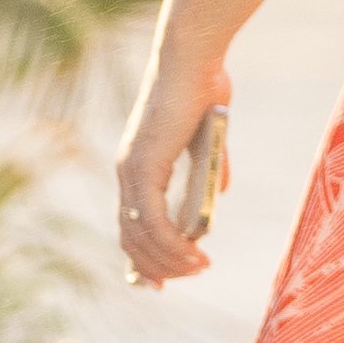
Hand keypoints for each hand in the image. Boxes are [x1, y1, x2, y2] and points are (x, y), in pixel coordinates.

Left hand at [114, 48, 231, 289]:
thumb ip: (209, 170)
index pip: (130, 224)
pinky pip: (155, 222)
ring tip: (198, 268)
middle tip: (188, 277)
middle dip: (159, 266)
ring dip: (170, 260)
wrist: (194, 62)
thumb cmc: (203, 91)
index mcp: (136, 165)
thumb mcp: (208, 140)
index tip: (161, 281)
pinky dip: (173, 246)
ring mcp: (132, 171)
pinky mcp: (145, 168)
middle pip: (132, 237)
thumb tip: (217, 195)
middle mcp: (127, 172)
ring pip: (142, 236)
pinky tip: (194, 255)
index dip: (143, 257)